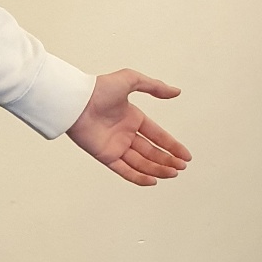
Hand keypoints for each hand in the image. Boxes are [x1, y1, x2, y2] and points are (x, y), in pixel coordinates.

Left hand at [66, 70, 190, 186]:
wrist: (75, 102)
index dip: (172, 145)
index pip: (157, 135)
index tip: (186, 156)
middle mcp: (125, 133)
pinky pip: (124, 170)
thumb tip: (176, 91)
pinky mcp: (105, 156)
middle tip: (181, 167)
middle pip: (151, 152)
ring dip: (157, 169)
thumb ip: (154, 87)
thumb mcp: (130, 80)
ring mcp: (115, 146)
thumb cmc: (98, 88)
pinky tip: (153, 181)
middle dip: (167, 160)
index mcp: (133, 118)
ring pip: (140, 163)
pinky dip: (138, 177)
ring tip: (173, 174)